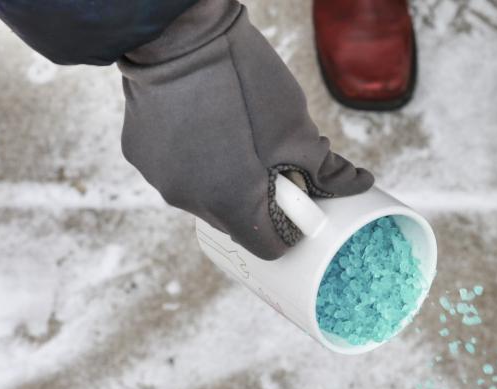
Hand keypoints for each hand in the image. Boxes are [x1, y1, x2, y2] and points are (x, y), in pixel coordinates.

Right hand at [118, 1, 372, 259]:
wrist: (181, 34)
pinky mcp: (139, 153)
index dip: (290, 227)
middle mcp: (188, 202)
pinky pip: (175, 169)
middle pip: (235, 221)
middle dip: (258, 198)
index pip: (268, 247)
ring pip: (204, 194)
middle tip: (274, 161)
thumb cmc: (244, 81)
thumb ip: (326, 169)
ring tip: (238, 135)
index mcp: (231, 205)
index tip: (299, 200)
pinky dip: (194, 156)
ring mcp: (158, 178)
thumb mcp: (295, 128)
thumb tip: (357, 185)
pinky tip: (205, 122)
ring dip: (225, 177)